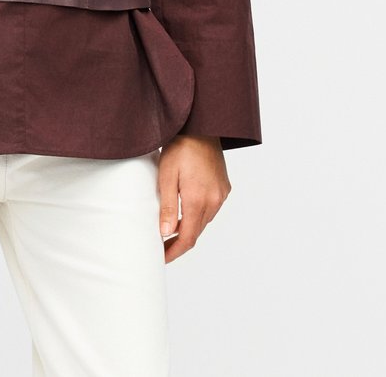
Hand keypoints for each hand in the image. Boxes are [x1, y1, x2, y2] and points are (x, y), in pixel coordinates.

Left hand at [157, 134, 230, 262]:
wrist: (201, 126)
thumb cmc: (180, 147)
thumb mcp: (166, 175)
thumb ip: (167, 206)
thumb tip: (165, 233)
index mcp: (198, 200)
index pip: (187, 237)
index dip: (174, 251)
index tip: (161, 258)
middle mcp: (214, 200)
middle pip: (196, 232)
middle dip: (179, 243)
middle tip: (161, 247)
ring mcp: (221, 194)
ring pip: (204, 222)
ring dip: (189, 229)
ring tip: (170, 231)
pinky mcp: (224, 187)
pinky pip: (211, 209)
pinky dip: (198, 215)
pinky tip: (186, 212)